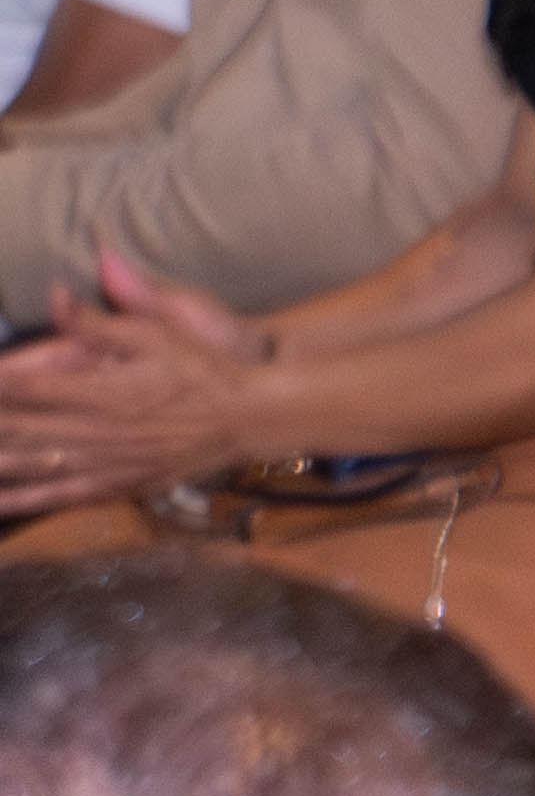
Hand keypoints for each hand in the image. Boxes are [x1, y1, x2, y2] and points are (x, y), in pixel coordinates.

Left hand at [0, 252, 269, 510]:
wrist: (248, 417)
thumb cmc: (202, 369)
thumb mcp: (157, 332)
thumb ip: (99, 319)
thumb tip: (55, 292)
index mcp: (101, 390)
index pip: (26, 388)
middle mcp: (96, 431)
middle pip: (19, 431)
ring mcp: (105, 462)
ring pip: (33, 466)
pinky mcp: (118, 484)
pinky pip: (63, 495)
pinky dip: (27, 500)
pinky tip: (0, 502)